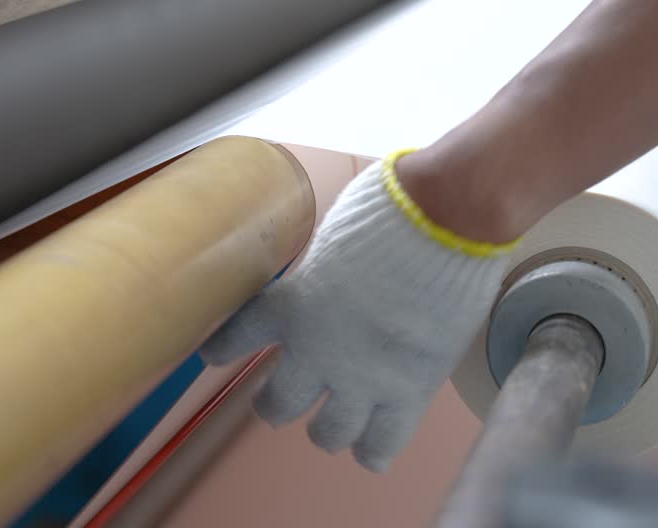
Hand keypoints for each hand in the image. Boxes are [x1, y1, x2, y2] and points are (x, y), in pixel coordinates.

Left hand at [199, 150, 516, 471]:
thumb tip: (334, 267)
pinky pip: (381, 444)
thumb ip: (324, 264)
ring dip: (327, 430)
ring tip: (331, 427)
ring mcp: (362, 377)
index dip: (224, 349)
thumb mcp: (335, 231)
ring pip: (329, 433)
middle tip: (281, 403)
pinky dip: (372, 450)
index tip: (213, 356)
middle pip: (280, 403)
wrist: (444, 222)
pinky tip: (370, 450)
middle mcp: (317, 349)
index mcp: (292, 301)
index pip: (240, 336)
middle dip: (277, 404)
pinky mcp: (409, 391)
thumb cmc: (392, 207)